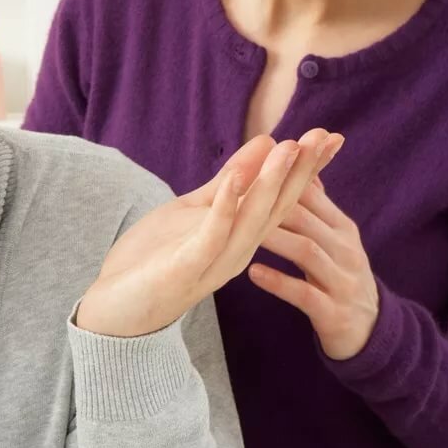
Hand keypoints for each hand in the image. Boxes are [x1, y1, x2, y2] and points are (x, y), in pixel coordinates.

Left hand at [76, 129, 342, 337]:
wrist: (116, 310)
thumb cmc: (155, 260)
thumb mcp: (196, 211)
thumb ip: (228, 182)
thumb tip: (265, 142)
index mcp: (240, 237)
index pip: (280, 198)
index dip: (305, 169)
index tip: (330, 137)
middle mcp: (236, 251)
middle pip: (277, 208)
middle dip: (300, 172)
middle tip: (323, 137)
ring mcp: (214, 263)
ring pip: (252, 221)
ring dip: (269, 184)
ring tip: (287, 149)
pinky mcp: (187, 270)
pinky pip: (211, 238)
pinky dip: (224, 208)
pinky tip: (234, 181)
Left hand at [248, 177, 378, 359]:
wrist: (369, 331)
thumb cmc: (341, 276)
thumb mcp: (335, 239)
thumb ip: (317, 207)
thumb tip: (301, 169)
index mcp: (342, 228)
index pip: (312, 194)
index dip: (283, 176)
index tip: (249, 164)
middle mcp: (346, 250)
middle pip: (307, 219)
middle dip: (273, 202)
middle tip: (236, 192)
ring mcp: (342, 281)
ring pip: (307, 252)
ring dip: (274, 238)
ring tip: (241, 228)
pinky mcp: (334, 312)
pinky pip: (305, 294)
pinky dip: (279, 282)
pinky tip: (252, 272)